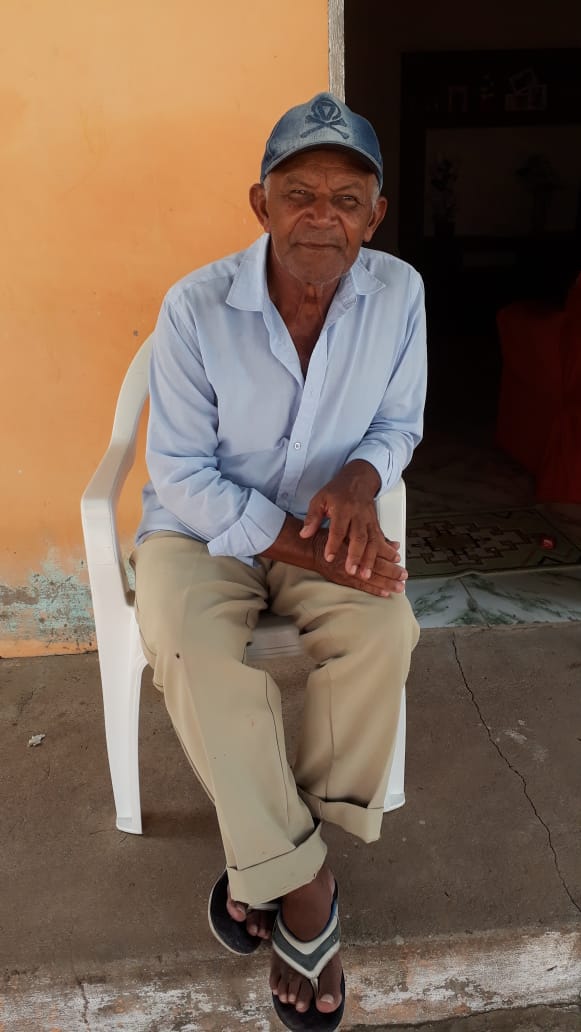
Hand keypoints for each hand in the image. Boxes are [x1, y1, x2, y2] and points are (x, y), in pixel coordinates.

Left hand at [299, 460, 401, 580]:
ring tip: (366, 574)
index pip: (338, 529)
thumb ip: (312, 518)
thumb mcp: (320, 499)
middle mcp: (358, 515)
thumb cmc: (338, 491)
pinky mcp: (376, 524)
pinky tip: (389, 561)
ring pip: (372, 541)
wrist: (358, 479)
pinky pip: (381, 539)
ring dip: (370, 559)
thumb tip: (304, 534)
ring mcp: (369, 520)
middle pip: (359, 537)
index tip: (329, 558)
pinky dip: (385, 552)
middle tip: (351, 571)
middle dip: (356, 556)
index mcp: (343, 508)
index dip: (333, 544)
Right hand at [311, 529, 406, 597]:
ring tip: (398, 588)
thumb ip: (371, 537)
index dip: (388, 556)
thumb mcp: (350, 530)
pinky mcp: (343, 579)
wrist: (310, 548)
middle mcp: (351, 559)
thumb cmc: (330, 537)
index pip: (374, 552)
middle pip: (375, 567)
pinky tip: (384, 593)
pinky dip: (373, 590)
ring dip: (385, 583)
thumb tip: (392, 543)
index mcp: (354, 545)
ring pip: (370, 579)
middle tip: (404, 576)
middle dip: (391, 573)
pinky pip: (360, 587)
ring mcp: (347, 571)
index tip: (399, 558)